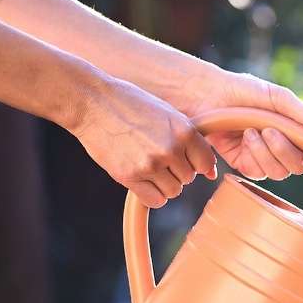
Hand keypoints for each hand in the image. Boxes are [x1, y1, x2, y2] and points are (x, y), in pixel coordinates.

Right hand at [71, 77, 215, 208]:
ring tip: (147, 164)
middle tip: (156, 155)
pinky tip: (142, 179)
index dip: (196, 163)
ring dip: (164, 183)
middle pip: (189, 178)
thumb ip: (191, 140)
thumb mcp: (168, 114)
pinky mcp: (129, 176)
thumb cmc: (131, 105)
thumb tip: (212, 173)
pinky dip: (151, 195)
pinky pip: (155, 200)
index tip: (183, 157)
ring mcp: (150, 164)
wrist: (91, 102)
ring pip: (174, 191)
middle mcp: (170, 149)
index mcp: (184, 131)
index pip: (206, 164)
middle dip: (176, 171)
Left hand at [175, 68, 302, 180]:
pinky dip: (253, 154)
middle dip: (285, 151)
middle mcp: (285, 149)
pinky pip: (259, 172)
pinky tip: (244, 138)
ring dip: (267, 152)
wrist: (206, 94)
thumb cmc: (244, 91)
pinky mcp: (245, 166)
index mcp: (298, 133)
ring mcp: (265, 160)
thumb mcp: (279, 98)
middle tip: (270, 130)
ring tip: (252, 130)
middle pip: (300, 167)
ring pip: (280, 173)